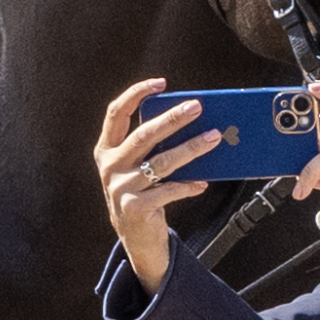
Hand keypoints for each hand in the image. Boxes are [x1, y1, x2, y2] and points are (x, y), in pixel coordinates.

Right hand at [95, 79, 223, 291]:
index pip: (116, 113)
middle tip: (197, 107)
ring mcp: (120, 188)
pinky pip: (167, 191)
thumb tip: (191, 122)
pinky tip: (202, 182)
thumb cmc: (141, 190)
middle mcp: (110, 166)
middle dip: (172, 119)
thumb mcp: (138, 166)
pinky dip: (188, 185)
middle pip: (143, 135)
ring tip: (213, 138)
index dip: (136, 94)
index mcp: (107, 149)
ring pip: (161, 163)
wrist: (134, 236)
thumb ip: (152, 146)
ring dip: (190, 149)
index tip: (161, 83)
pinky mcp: (134, 208)